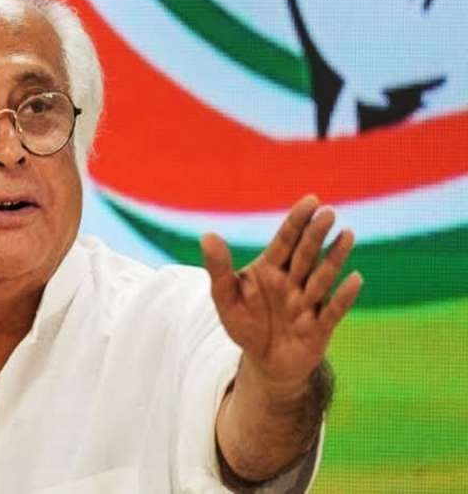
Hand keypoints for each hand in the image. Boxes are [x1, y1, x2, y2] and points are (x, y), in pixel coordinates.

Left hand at [201, 195, 361, 387]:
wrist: (264, 362)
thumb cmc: (246, 325)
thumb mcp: (225, 298)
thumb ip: (218, 268)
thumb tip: (207, 235)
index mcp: (271, 269)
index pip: (285, 240)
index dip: (297, 221)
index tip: (311, 200)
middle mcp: (293, 281)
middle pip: (305, 254)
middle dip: (315, 234)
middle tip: (328, 212)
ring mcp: (308, 303)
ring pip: (322, 277)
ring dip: (334, 257)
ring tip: (346, 235)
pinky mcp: (320, 327)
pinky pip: (333, 310)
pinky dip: (343, 296)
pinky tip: (354, 279)